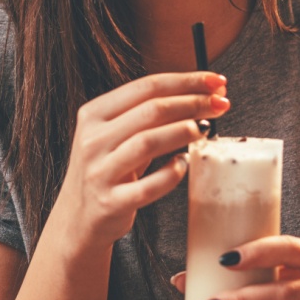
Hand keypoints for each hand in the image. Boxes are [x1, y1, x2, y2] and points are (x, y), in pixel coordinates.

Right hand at [50, 72, 228, 249]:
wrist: (78, 219)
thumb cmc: (107, 171)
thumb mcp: (115, 136)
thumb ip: (148, 116)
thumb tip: (203, 94)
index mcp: (94, 115)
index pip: (145, 86)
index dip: (186, 81)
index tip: (217, 81)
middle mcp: (93, 140)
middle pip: (151, 110)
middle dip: (192, 103)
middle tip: (221, 103)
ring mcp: (100, 172)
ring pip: (148, 142)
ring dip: (183, 131)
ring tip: (205, 128)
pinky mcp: (111, 202)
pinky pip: (149, 186)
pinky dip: (172, 173)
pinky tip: (183, 164)